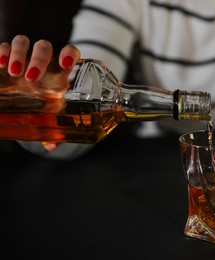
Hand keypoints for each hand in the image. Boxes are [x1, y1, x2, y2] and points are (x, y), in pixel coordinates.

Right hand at [0, 35, 80, 150]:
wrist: (18, 103)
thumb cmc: (39, 108)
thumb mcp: (45, 118)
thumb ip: (49, 130)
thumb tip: (51, 146)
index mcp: (58, 73)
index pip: (69, 53)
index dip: (69, 54)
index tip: (65, 64)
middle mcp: (42, 63)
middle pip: (44, 47)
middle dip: (38, 59)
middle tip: (31, 78)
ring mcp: (23, 58)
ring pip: (23, 42)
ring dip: (19, 53)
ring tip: (14, 72)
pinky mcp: (5, 58)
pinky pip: (4, 46)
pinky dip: (2, 51)